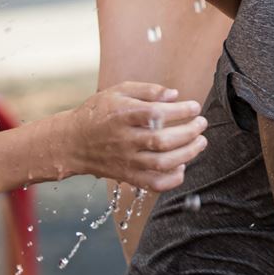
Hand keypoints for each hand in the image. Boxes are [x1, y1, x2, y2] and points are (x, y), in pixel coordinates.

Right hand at [63, 82, 207, 190]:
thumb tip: (175, 94)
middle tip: (201, 124)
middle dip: (190, 132)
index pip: (156, 114)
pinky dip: (172, 179)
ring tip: (200, 142)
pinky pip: (153, 184)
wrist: (71, 142)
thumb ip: (148, 90)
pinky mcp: (127, 176)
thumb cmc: (98, 113)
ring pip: (162, 163)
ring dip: (188, 153)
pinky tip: (182, 166)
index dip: (180, 110)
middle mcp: (125, 140)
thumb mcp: (118, 92)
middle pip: (162, 140)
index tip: (194, 107)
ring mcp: (126, 160)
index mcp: (122, 116)